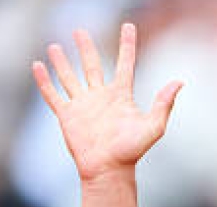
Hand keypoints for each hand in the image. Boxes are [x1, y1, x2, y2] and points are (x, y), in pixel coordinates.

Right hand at [32, 23, 181, 181]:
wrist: (108, 170)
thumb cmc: (132, 151)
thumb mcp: (154, 126)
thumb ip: (163, 104)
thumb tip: (179, 82)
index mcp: (121, 96)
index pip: (124, 64)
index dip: (127, 45)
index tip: (129, 26)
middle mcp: (100, 97)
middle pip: (91, 65)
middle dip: (85, 48)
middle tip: (79, 31)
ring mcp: (83, 106)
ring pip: (69, 77)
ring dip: (62, 62)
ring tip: (55, 45)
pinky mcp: (67, 116)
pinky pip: (53, 94)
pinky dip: (44, 81)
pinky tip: (37, 66)